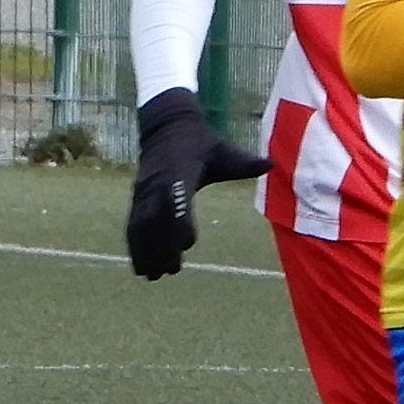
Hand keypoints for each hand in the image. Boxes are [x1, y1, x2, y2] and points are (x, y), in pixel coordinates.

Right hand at [125, 85, 268, 278]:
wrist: (166, 126)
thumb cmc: (200, 142)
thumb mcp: (223, 150)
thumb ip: (244, 162)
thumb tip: (270, 164)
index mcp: (179, 172)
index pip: (176, 199)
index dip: (179, 221)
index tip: (187, 244)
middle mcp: (157, 184)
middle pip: (154, 219)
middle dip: (160, 246)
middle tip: (173, 270)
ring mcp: (143, 192)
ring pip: (139, 226)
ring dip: (144, 252)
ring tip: (153, 276)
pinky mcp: (136, 198)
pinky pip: (132, 225)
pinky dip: (134, 247)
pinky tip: (140, 267)